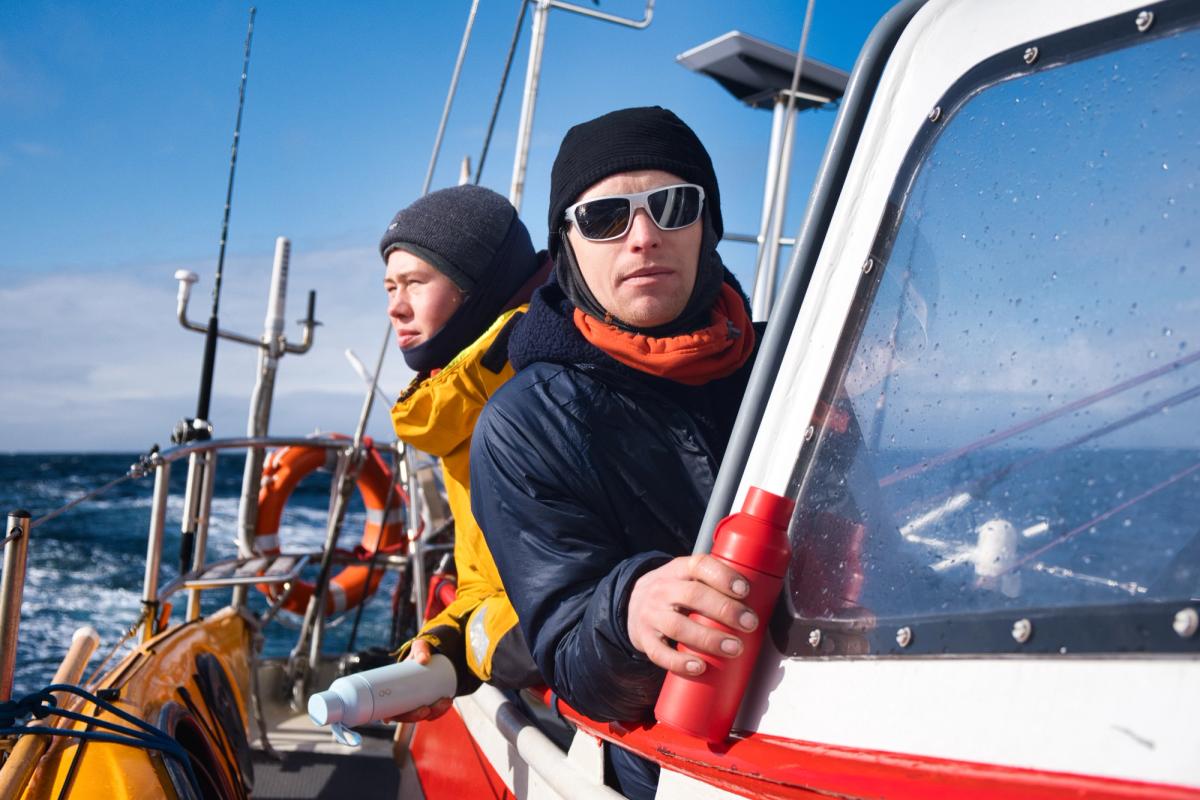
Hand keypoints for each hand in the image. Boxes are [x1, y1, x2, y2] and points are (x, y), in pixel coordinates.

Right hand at [385, 639, 453, 721]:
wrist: (437, 653)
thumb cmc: (422, 652)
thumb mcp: (419, 647)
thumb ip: (420, 649)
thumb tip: (423, 660)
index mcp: (395, 687)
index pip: (387, 707)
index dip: (388, 716)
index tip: (393, 718)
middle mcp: (405, 697)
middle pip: (405, 716)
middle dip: (416, 716)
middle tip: (426, 709)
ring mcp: (418, 701)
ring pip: (422, 715)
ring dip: (434, 713)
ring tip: (444, 702)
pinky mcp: (430, 701)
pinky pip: (434, 712)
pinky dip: (441, 710)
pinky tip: (448, 703)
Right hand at [626, 554, 758, 676]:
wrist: (632, 603)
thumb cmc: (674, 592)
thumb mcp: (688, 576)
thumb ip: (715, 583)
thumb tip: (763, 598)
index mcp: (679, 569)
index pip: (700, 565)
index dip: (724, 577)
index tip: (745, 590)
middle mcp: (663, 589)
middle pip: (694, 596)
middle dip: (726, 610)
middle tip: (750, 623)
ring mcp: (651, 614)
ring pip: (679, 626)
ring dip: (710, 638)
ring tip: (735, 648)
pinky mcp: (645, 639)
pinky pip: (660, 653)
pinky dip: (680, 662)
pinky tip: (699, 667)